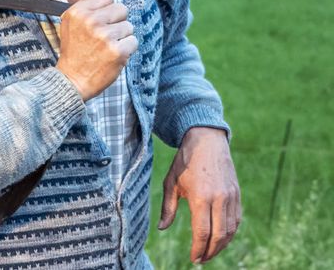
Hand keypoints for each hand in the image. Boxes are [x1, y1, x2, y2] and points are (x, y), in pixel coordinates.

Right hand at [56, 0, 137, 99]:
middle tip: (103, 38)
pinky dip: (127, 50)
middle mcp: (90, 21)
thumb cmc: (74, 50)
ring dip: (121, 38)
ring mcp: (104, 36)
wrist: (72, 80)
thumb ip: (88, 1)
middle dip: (116, 23)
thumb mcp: (72, 22)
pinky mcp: (117, 51)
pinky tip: (113, 56)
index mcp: (78, 12)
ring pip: (129, 26)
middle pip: (122, 9)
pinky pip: (134, 41)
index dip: (105, 12)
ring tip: (106, 48)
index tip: (96, 25)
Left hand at [160, 127, 240, 263]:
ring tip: (209, 252)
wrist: (206, 141)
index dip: (198, 248)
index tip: (193, 258)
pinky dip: (230, 232)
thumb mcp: (171, 183)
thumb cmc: (184, 162)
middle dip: (210, 251)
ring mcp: (231, 197)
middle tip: (201, 259)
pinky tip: (220, 238)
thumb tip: (162, 228)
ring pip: (230, 229)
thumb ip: (168, 208)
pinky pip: (236, 219)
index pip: (203, 231)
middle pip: (219, 235)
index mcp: (201, 197)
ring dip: (222, 245)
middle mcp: (219, 199)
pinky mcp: (237, 194)